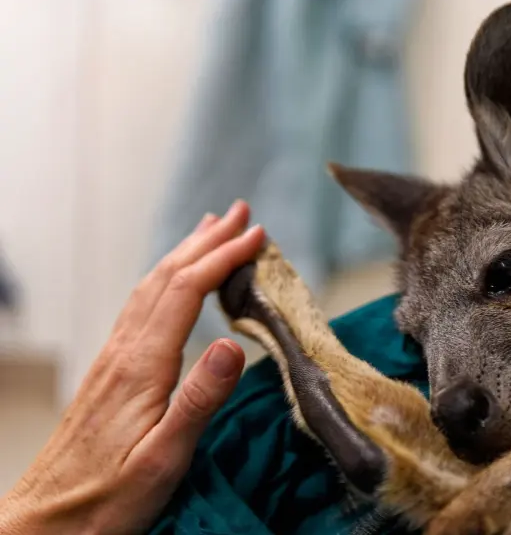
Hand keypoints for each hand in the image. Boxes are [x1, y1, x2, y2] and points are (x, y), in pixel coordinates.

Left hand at [0, 201, 264, 534]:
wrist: (48, 519)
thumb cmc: (107, 496)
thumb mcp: (163, 459)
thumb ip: (199, 398)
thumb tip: (233, 343)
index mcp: (143, 364)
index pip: (187, 291)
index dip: (223, 257)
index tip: (257, 236)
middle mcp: (126, 349)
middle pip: (168, 275)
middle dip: (208, 239)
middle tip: (240, 212)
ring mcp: (116, 355)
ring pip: (152, 285)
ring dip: (186, 251)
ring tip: (210, 229)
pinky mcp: (113, 367)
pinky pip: (143, 304)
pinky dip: (167, 278)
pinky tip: (173, 281)